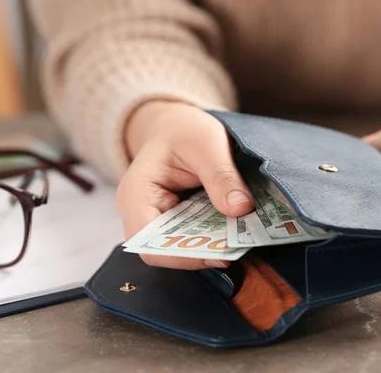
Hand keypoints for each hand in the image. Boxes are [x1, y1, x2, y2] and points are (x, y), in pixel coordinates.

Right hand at [116, 101, 253, 268]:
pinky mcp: (175, 225)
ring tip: (244, 241)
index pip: (149, 241)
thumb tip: (241, 209)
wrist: (177, 127)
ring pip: (180, 250)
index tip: (221, 253)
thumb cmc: (184, 130)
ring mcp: (156, 222)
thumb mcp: (207, 143)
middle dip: (203, 252)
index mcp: (136, 194)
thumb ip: (222, 175)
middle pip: (165, 251)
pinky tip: (237, 234)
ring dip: (212, 247)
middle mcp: (140, 214)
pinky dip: (214, 239)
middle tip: (241, 248)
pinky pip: (192, 240)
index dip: (182, 254)